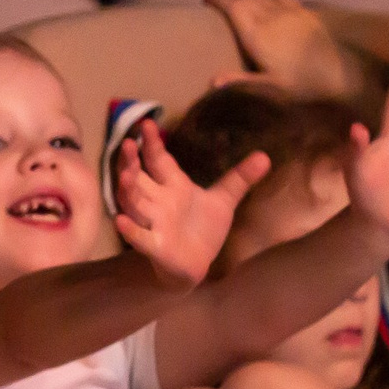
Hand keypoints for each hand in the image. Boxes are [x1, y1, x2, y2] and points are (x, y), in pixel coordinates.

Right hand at [113, 121, 263, 287]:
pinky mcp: (155, 246)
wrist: (198, 264)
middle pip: (139, 179)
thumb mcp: (223, 201)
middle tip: (128, 144)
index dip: (152, 144)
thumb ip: (240, 178)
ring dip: (128, 190)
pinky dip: (131, 230)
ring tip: (126, 176)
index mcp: (173, 187)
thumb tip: (266, 156)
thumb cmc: (203, 230)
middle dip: (131, 162)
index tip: (146, 123)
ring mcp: (154, 223)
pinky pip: (140, 237)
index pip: (159, 161)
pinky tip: (121, 222)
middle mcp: (158, 202)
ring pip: (135, 204)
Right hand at [205, 0, 358, 97]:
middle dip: (230, 0)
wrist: (338, 74)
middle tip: (220, 6)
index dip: (218, 0)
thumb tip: (212, 81)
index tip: (206, 0)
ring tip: (241, 6)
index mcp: (257, 34)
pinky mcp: (304, 13)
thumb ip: (240, 81)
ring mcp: (289, 12)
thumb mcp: (269, 87)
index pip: (233, 7)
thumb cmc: (301, 84)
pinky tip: (267, 2)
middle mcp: (271, 17)